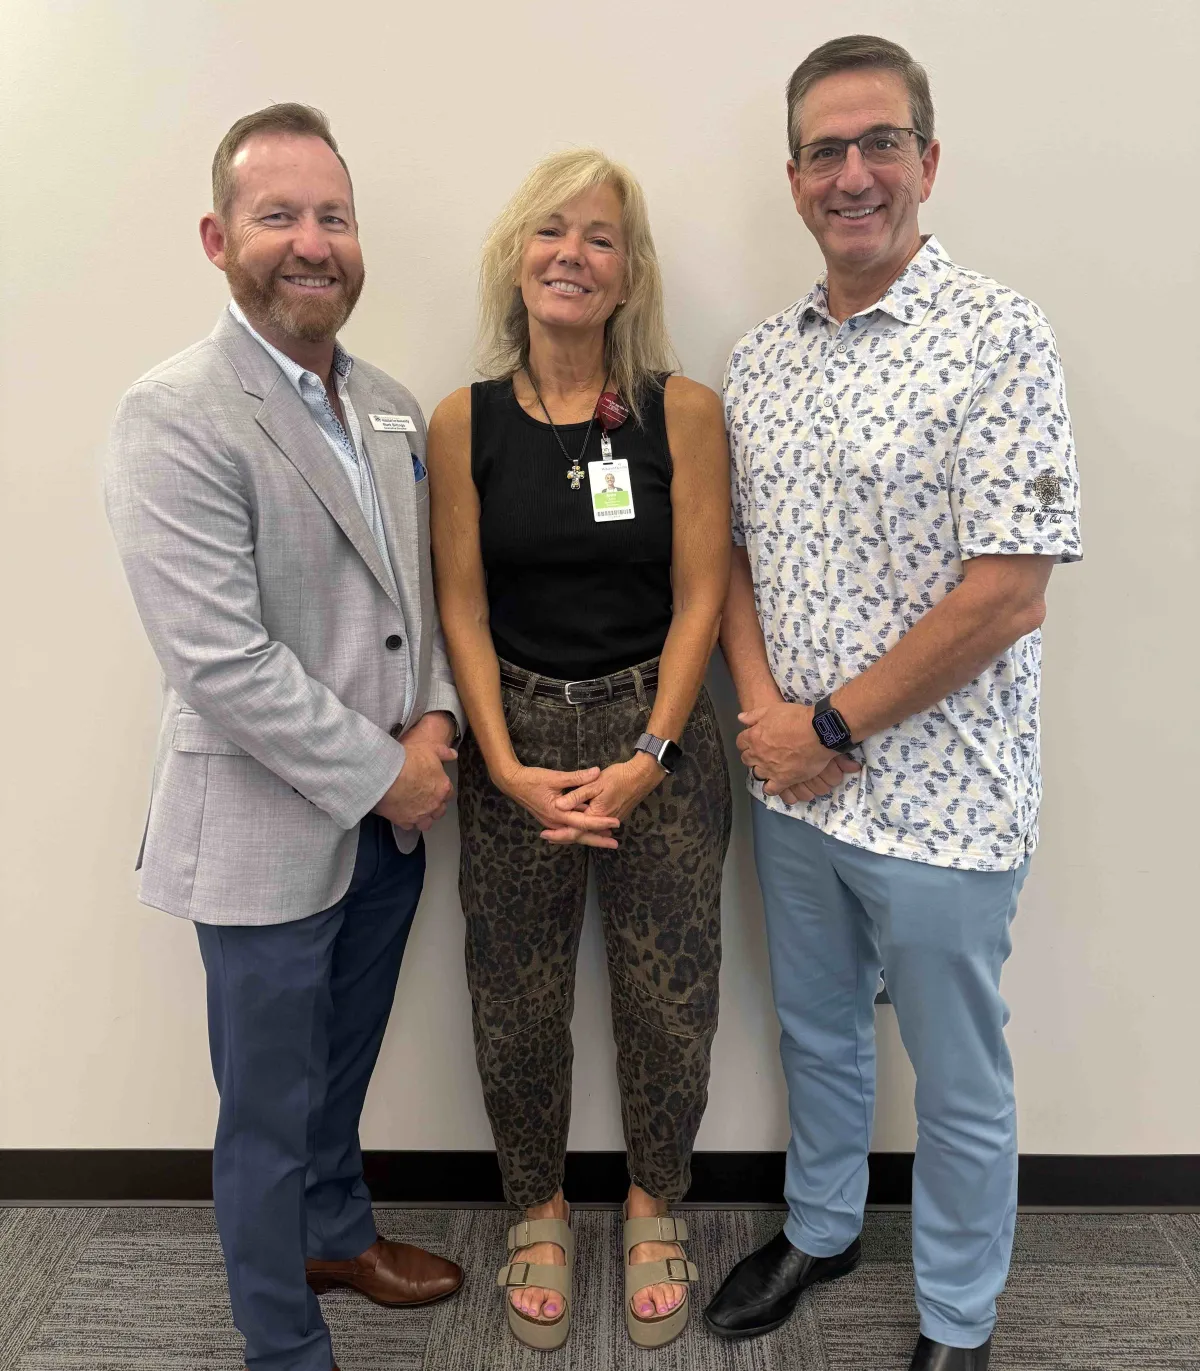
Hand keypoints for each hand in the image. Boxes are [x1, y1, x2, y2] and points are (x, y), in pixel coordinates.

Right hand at [373, 734, 456, 829]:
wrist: (387, 774)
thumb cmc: (410, 760)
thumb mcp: (430, 749)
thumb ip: (443, 753)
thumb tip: (454, 755)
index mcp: (443, 788)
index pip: (448, 793)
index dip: (442, 791)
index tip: (435, 788)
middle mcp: (434, 804)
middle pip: (439, 811)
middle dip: (434, 807)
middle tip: (424, 799)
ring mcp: (420, 815)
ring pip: (426, 823)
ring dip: (423, 818)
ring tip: (414, 811)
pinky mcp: (405, 821)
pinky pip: (409, 826)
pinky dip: (406, 822)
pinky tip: (401, 814)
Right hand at [495, 762, 621, 847]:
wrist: (512, 783)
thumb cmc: (532, 779)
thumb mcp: (556, 777)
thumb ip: (577, 777)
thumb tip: (597, 772)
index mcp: (558, 813)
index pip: (584, 822)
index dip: (601, 822)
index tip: (616, 822)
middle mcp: (555, 822)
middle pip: (580, 835)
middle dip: (598, 840)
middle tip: (616, 844)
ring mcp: (552, 822)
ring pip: (574, 834)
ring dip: (590, 836)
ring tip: (607, 837)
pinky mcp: (551, 818)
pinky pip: (568, 829)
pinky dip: (580, 830)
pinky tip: (590, 830)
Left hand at [554, 754, 662, 829]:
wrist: (642, 776)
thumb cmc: (619, 777)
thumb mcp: (595, 783)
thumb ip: (576, 795)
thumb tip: (558, 805)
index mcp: (596, 815)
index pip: (574, 830)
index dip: (558, 833)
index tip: (544, 834)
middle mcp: (603, 822)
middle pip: (580, 835)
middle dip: (563, 837)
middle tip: (547, 837)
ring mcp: (611, 820)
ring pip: (588, 831)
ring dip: (574, 833)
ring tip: (557, 833)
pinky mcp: (614, 815)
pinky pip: (595, 826)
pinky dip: (585, 827)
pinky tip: (577, 823)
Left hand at [737, 702, 860, 799]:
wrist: (818, 732)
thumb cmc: (796, 717)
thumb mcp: (773, 709)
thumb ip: (754, 715)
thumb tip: (740, 718)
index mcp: (754, 736)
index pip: (741, 742)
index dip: (747, 741)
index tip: (754, 741)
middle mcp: (758, 754)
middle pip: (747, 758)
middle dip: (752, 756)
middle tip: (764, 753)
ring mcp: (769, 769)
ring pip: (757, 773)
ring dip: (762, 770)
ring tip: (772, 767)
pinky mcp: (782, 780)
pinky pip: (770, 789)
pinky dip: (771, 788)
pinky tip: (776, 783)